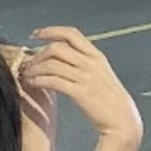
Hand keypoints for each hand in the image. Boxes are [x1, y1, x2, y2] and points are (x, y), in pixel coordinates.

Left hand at [21, 26, 142, 147]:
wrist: (123, 119)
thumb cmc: (109, 98)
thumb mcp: (100, 73)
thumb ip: (83, 62)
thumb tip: (60, 55)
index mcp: (96, 56)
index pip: (71, 34)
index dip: (51, 31)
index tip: (36, 34)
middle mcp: (91, 63)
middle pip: (57, 47)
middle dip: (38, 53)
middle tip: (29, 62)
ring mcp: (86, 78)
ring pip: (52, 64)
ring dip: (35, 68)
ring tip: (27, 74)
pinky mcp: (81, 93)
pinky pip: (54, 81)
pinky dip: (39, 80)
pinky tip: (33, 83)